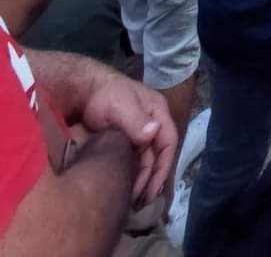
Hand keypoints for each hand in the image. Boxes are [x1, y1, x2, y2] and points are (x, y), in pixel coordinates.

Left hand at [81, 71, 176, 203]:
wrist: (82, 91)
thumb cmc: (105, 94)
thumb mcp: (120, 104)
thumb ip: (136, 120)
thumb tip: (153, 133)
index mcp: (157, 112)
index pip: (168, 141)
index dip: (164, 166)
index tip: (154, 188)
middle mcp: (151, 123)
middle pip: (157, 154)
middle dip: (151, 178)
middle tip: (140, 200)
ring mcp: (138, 131)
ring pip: (145, 159)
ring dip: (141, 178)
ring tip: (131, 198)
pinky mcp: (125, 139)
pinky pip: (133, 159)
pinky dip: (131, 173)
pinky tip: (124, 186)